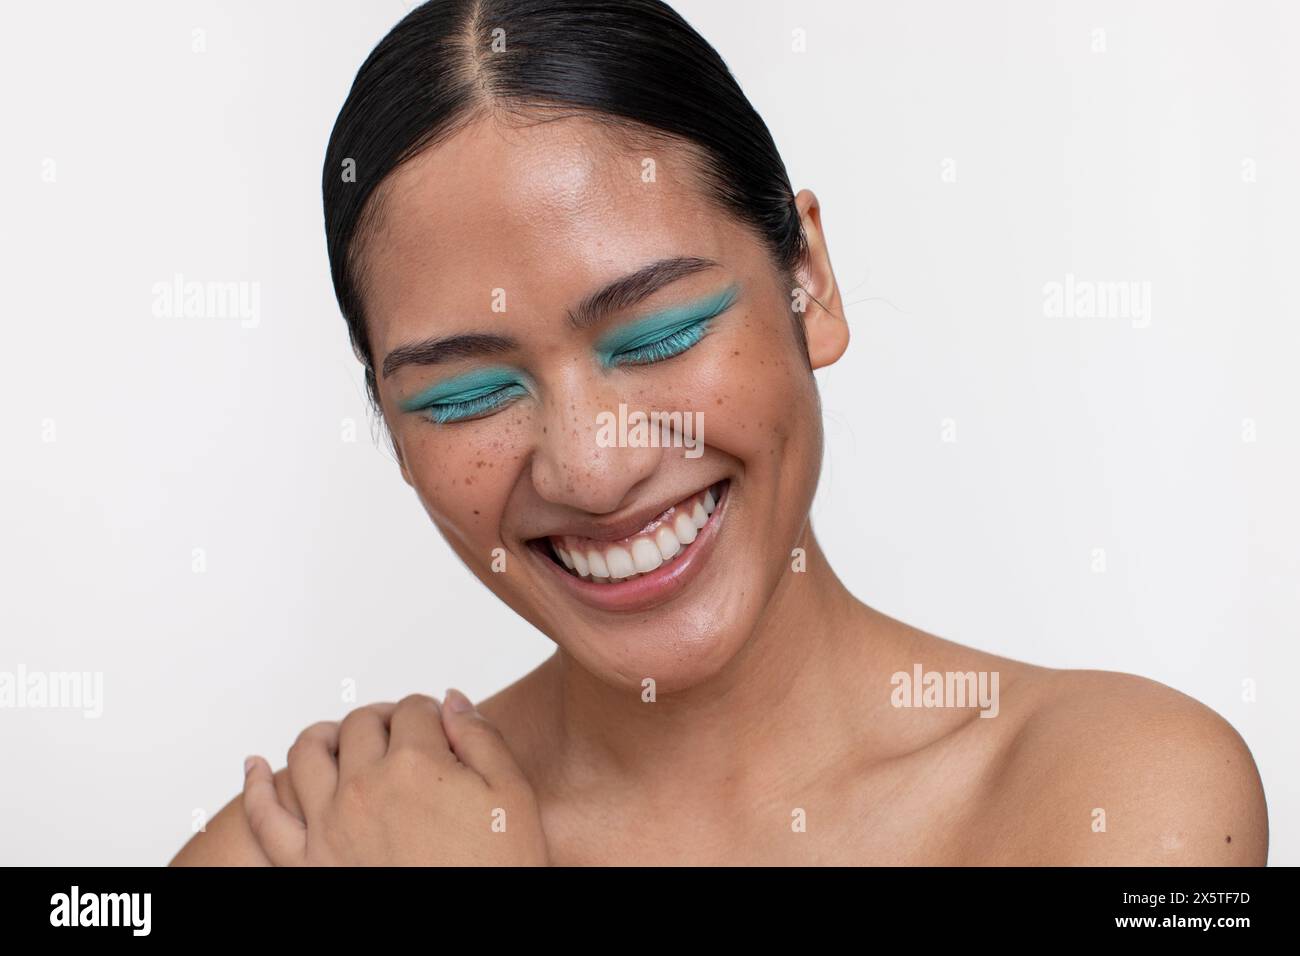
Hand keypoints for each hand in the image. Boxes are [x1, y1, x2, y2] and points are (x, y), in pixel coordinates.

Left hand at [242, 690, 549, 865]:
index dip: (432, 713)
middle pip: (361, 723)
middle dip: (385, 718)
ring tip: (342, 738)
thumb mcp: (512, 796)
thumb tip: (453, 701)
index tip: (442, 727)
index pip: (415, 708)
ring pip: (307, 753)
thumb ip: (483, 738)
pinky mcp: (306, 862)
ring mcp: (329, 825)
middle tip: (404, 733)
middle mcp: (365, 787)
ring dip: (325, 735)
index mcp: (418, 764)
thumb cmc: (497, 870)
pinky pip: (265, 817)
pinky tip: (255, 767)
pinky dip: (255, 786)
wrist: (471, 939)